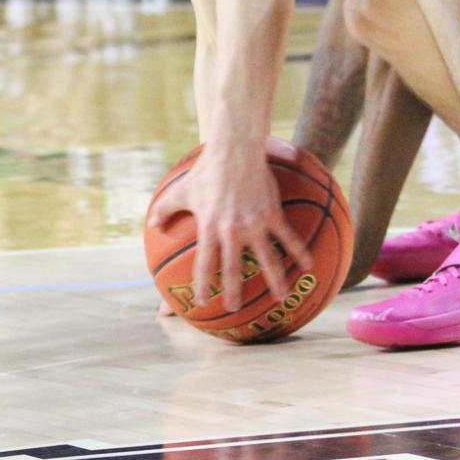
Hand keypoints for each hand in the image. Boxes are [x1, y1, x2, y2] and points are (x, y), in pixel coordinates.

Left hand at [147, 138, 311, 323]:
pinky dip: (298, 252)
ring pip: (267, 259)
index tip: (203, 301)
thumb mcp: (180, 190)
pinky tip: (308, 265)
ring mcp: (255, 224)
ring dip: (275, 280)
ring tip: (281, 297)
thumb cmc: (206, 170)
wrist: (234, 150)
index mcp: (209, 228)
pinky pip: (287, 237)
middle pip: (234, 269)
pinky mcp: (272, 214)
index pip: (205, 264)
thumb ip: (164, 209)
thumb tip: (151, 223)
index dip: (204, 285)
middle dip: (234, 292)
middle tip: (235, 309)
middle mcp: (232, 230)